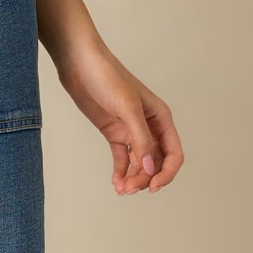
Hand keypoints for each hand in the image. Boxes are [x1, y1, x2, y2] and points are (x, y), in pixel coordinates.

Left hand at [54, 37, 183, 195]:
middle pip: (156, 162)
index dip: (166, 173)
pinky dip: (121, 171)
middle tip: (128, 189)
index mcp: (161, 118)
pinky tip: (116, 181)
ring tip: (121, 189)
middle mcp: (149, 126)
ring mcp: (130, 130)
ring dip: (133, 178)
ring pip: (140, 163)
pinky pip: (122, 158)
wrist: (79, 64)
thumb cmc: (107, 77)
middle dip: (145, 178)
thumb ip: (141, 139)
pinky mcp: (113, 132)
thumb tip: (151, 169)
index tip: (152, 187)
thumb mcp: (127, 108)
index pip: (173, 153)